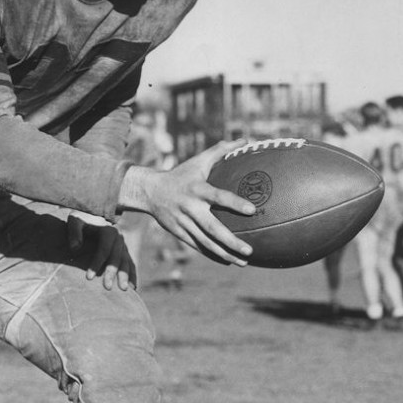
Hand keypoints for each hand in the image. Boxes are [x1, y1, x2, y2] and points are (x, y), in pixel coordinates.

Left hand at [67, 212, 135, 290]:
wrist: (92, 216)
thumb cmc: (81, 220)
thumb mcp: (75, 221)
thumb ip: (74, 232)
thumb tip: (75, 247)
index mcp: (108, 231)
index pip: (103, 250)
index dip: (96, 264)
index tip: (89, 278)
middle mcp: (119, 238)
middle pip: (117, 258)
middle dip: (112, 273)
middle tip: (107, 288)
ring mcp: (123, 245)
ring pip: (126, 262)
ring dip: (126, 276)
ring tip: (124, 290)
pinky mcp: (124, 252)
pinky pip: (130, 264)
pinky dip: (133, 275)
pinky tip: (133, 288)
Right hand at [119, 139, 255, 265]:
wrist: (150, 191)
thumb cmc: (181, 174)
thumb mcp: (198, 161)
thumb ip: (221, 150)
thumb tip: (246, 140)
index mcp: (197, 189)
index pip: (218, 196)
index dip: (234, 203)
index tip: (252, 210)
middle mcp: (190, 208)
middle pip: (211, 228)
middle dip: (230, 241)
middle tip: (249, 250)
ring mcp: (183, 222)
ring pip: (205, 242)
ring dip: (224, 253)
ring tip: (243, 261)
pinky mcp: (178, 232)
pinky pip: (197, 246)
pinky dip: (212, 254)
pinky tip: (228, 261)